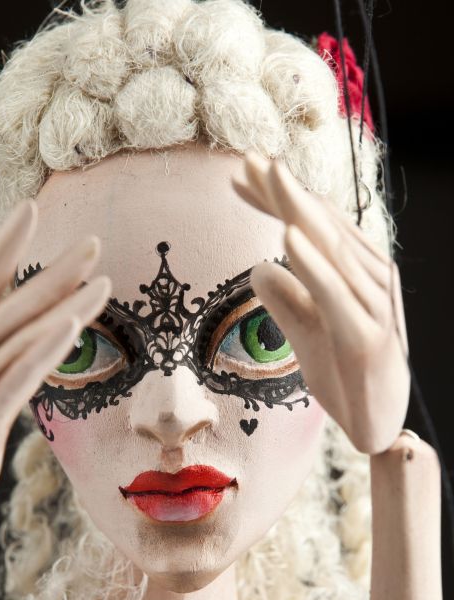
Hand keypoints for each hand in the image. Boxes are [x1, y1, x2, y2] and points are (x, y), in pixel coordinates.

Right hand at [0, 201, 110, 552]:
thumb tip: (38, 326)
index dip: (3, 249)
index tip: (30, 210)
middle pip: (6, 308)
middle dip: (52, 273)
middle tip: (92, 242)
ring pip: (18, 339)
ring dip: (65, 307)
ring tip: (102, 282)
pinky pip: (17, 376)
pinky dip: (48, 347)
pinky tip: (74, 323)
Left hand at [232, 154, 409, 454]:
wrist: (376, 425)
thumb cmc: (346, 374)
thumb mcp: (305, 334)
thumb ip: (286, 300)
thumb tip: (258, 266)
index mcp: (355, 273)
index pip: (313, 224)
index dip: (275, 199)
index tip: (238, 176)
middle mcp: (370, 279)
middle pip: (322, 225)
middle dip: (283, 191)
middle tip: (248, 159)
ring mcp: (373, 305)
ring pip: (331, 250)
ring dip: (298, 210)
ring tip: (269, 177)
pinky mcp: (368, 336)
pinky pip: (336, 294)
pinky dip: (313, 264)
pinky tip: (289, 236)